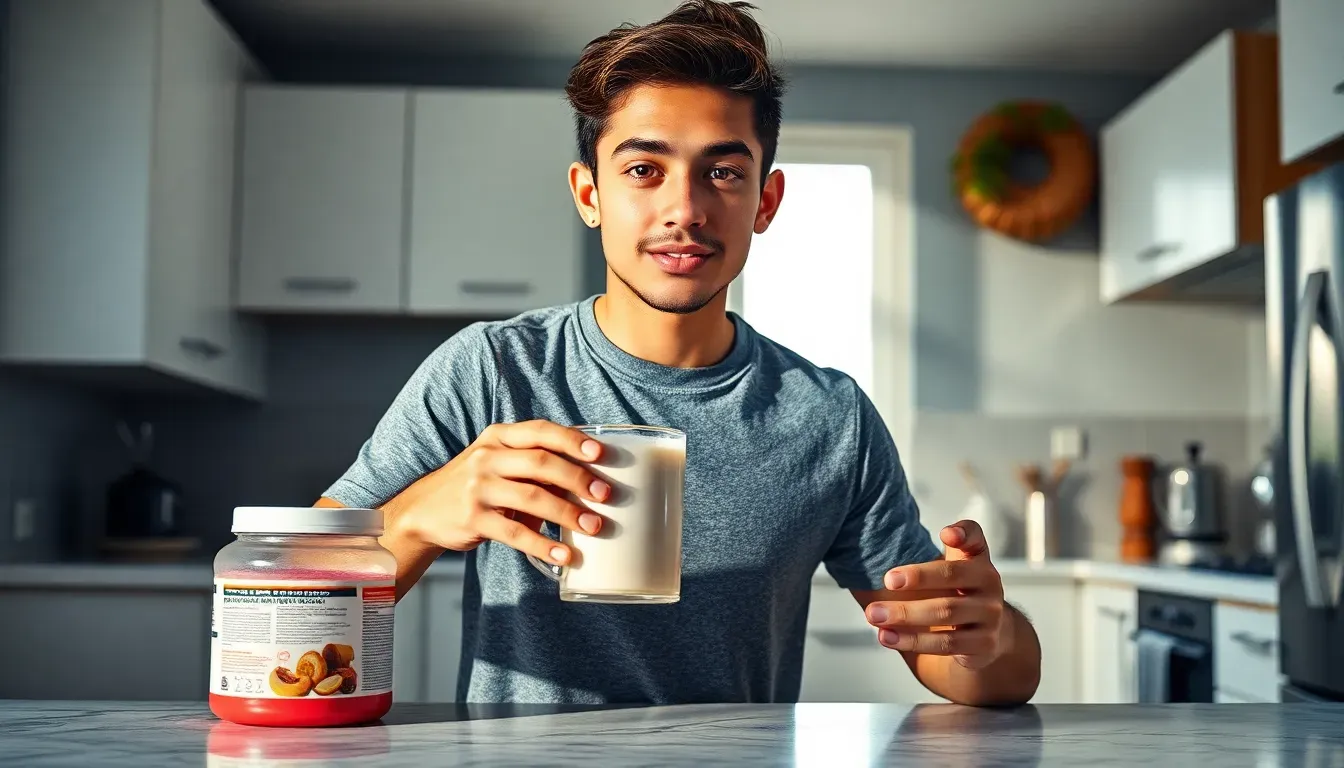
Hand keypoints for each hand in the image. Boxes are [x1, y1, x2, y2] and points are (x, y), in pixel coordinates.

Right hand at [386, 420, 611, 565]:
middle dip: (579, 479)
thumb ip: (536, 467)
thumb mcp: (499, 464)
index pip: (541, 431)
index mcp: (498, 437)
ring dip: (569, 514)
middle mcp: (487, 457)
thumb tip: (589, 480)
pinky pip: (516, 534)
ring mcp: (478, 488)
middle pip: (542, 463)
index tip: (601, 454)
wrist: (423, 511)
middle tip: (605, 495)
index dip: (573, 441)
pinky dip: (544, 545)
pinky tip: (564, 556)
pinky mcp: (473, 519)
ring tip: (594, 527)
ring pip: (533, 498)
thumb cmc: (476, 485)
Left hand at [864, 520, 1009, 669]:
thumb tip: (943, 536)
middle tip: (886, 582)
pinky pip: (946, 643)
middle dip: (917, 579)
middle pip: (952, 577)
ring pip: (946, 613)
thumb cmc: (962, 589)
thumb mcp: (957, 562)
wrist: (989, 630)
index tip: (945, 534)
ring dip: (906, 615)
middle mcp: (990, 585)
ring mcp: (990, 616)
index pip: (975, 539)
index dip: (963, 534)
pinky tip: (888, 637)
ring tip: (874, 615)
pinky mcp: (984, 644)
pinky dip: (914, 641)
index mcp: (979, 560)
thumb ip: (950, 544)